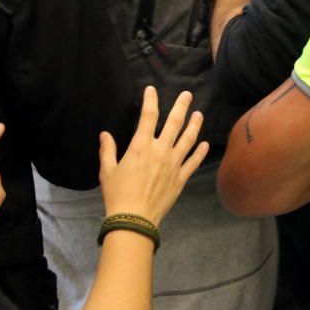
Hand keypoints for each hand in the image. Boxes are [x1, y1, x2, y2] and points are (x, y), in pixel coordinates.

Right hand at [99, 87, 208, 225]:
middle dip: (181, 106)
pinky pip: (194, 162)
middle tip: (187, 94)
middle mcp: (160, 151)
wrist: (134, 219)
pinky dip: (200, 152)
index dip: (151, 100)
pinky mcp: (181, 178)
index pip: (148, 116)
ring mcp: (173, 164)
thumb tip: (104, 134)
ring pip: (188, 139)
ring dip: (195, 125)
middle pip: (175, 122)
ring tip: (199, 114)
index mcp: (141, 146)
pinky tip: (204, 144)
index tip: (152, 90)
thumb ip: (107, 150)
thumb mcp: (107, 170)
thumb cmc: (117, 194)